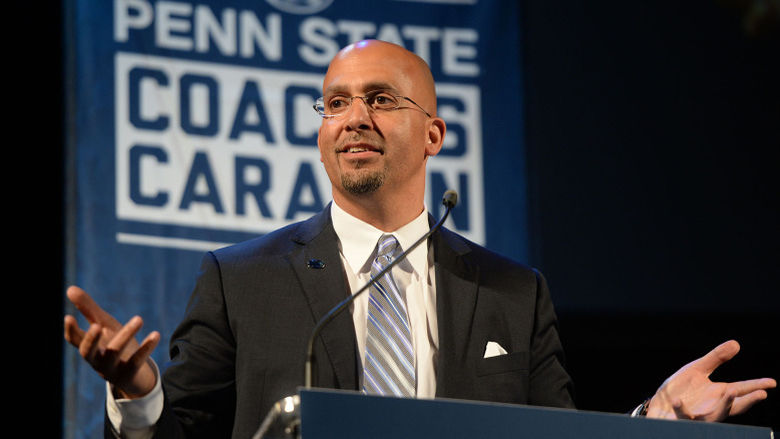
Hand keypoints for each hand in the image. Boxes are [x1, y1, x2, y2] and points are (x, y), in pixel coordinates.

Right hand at [63, 286, 160, 398]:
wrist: (133, 374)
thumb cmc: (113, 344)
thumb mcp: (103, 326)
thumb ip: (88, 309)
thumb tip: (70, 288)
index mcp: (89, 348)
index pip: (74, 340)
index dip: (70, 330)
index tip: (68, 317)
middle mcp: (96, 360)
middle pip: (88, 352)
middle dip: (91, 340)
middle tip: (97, 325)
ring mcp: (112, 369)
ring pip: (114, 353)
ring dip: (126, 335)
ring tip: (139, 318)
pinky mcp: (129, 374)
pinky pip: (137, 362)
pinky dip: (146, 348)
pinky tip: (155, 334)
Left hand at [646, 340, 775, 420]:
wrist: (660, 405)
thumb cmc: (681, 389)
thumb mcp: (697, 370)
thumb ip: (716, 358)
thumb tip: (736, 343)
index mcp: (718, 395)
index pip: (741, 390)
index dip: (756, 386)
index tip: (772, 382)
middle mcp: (712, 407)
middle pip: (734, 406)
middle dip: (747, 401)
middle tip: (761, 393)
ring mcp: (698, 415)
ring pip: (715, 415)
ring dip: (724, 405)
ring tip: (731, 391)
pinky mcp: (681, 419)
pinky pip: (682, 416)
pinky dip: (681, 410)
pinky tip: (678, 401)